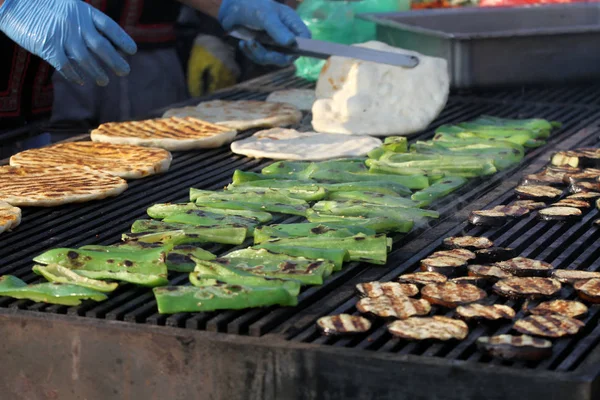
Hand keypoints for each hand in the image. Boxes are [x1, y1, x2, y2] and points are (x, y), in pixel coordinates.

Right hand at [0, 0, 136, 85]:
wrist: (12, 1)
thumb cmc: (40, 4)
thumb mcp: (67, 6)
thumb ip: (83, 22)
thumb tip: (102, 43)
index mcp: (83, 10)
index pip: (109, 27)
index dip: (122, 39)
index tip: (132, 51)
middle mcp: (76, 23)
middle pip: (102, 46)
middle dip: (115, 61)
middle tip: (125, 72)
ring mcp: (62, 35)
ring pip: (86, 59)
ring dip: (97, 72)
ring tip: (105, 81)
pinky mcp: (47, 46)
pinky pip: (66, 66)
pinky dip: (74, 75)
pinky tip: (81, 81)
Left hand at [218, 0, 310, 66]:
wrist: (232, 9)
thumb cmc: (252, 7)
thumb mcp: (265, 16)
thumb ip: (278, 29)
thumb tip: (291, 42)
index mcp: (291, 23)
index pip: (304, 39)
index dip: (298, 48)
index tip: (286, 52)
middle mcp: (286, 35)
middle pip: (288, 55)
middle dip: (271, 55)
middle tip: (254, 45)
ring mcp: (275, 43)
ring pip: (274, 60)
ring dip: (258, 54)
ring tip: (246, 43)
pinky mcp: (265, 49)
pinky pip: (262, 59)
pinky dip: (252, 54)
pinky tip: (243, 44)